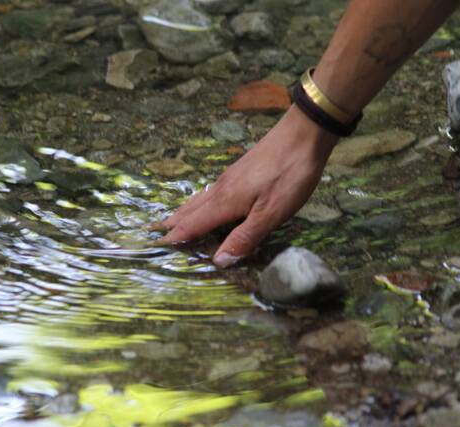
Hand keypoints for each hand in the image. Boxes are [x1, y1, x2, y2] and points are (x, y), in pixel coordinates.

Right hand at [160, 105, 338, 267]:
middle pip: (191, 209)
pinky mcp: (240, 171)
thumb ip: (244, 237)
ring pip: (199, 199)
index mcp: (225, 201)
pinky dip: (199, 203)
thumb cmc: (289, 175)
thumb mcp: (271, 213)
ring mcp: (229, 177)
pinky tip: (205, 202)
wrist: (303, 133)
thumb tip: (218, 260)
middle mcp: (221, 189)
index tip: (157, 246)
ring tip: (173, 221)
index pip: (194, 224)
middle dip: (174, 224)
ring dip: (185, 213)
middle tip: (156, 234)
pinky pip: (210, 192)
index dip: (177, 237)